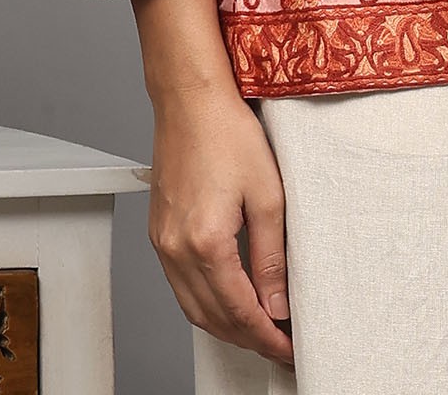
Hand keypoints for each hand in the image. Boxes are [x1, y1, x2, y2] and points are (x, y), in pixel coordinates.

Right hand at [145, 79, 294, 367]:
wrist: (190, 100)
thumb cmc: (227, 133)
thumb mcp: (267, 194)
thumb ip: (272, 257)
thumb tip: (277, 304)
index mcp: (205, 242)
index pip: (240, 311)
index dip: (267, 337)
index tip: (288, 348)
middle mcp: (176, 249)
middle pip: (213, 318)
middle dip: (248, 339)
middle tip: (279, 345)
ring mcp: (162, 243)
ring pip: (192, 308)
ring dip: (225, 326)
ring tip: (258, 329)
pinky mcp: (158, 233)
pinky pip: (180, 286)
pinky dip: (205, 303)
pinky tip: (227, 299)